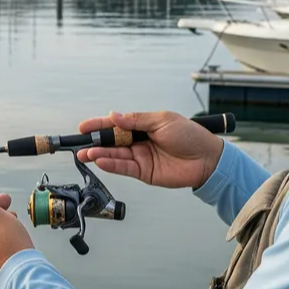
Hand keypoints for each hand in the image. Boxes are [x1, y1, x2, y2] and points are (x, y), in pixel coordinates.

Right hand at [77, 110, 223, 189]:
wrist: (208, 158)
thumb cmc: (190, 135)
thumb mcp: (162, 120)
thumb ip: (136, 120)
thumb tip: (114, 116)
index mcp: (143, 126)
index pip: (117, 124)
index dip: (99, 125)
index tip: (83, 127)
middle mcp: (139, 141)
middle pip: (112, 141)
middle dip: (95, 141)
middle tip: (80, 143)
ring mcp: (141, 157)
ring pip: (115, 155)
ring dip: (99, 154)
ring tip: (85, 154)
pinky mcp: (144, 173)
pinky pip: (124, 168)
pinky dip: (111, 164)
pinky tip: (100, 160)